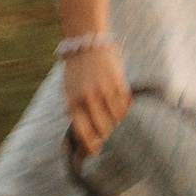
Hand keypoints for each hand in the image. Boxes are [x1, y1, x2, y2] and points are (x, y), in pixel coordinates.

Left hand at [63, 39, 131, 157]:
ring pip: (117, 118)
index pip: (84, 132)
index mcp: (73, 102)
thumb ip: (75, 112)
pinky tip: (118, 102)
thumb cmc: (77, 72)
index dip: (90, 145)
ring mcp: (104, 90)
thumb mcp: (69, 92)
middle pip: (103, 128)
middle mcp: (88, 98)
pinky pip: (125, 106)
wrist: (87, 45)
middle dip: (105, 131)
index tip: (95, 151)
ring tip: (110, 110)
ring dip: (115, 118)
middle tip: (105, 127)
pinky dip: (123, 107)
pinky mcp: (118, 83)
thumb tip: (85, 136)